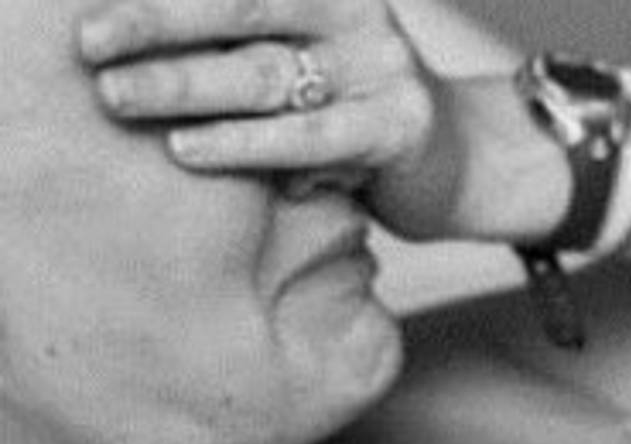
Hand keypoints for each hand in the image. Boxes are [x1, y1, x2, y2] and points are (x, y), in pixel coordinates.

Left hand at [77, 0, 435, 180]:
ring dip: (186, 87)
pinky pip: (310, 137)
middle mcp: (358, 14)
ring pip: (267, 75)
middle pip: (243, 10)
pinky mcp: (400, 126)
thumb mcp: (306, 61)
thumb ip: (246, 48)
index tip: (95, 7)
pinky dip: (245, 143)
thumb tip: (133, 54)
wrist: (461, 162)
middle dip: (159, 24)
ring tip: (120, 96)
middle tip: (90, 44)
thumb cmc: (355, 111)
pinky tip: (188, 149)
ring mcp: (383, 67)